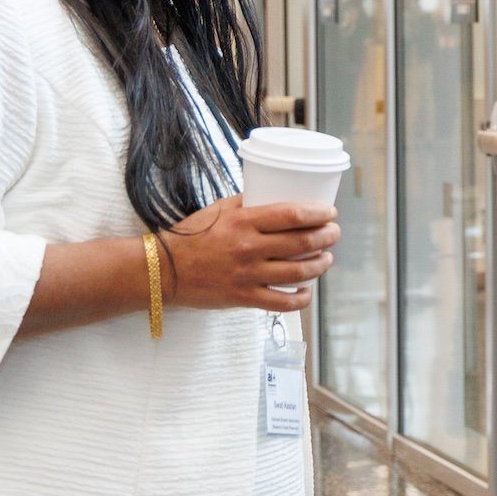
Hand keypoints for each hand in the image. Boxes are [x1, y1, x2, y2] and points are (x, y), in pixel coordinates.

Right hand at [159, 195, 341, 313]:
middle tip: (333, 233)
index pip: (292, 215)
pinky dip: (301, 298)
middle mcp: (248, 248)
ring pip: (299, 272)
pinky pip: (283, 302)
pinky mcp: (244, 298)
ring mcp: (248, 275)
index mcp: (243, 222)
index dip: (319, 214)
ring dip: (320, 264)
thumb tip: (276, 193)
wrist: (163, 270)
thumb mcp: (219, 210)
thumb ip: (248, 203)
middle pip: (303, 242)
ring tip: (326, 258)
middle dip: (327, 236)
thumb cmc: (190, 237)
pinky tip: (306, 290)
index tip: (330, 212)